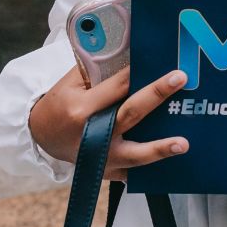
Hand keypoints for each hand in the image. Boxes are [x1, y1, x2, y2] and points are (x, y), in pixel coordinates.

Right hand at [28, 63, 189, 180]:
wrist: (42, 136)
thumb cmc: (60, 104)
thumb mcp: (70, 83)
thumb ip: (97, 71)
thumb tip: (129, 53)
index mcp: (81, 109)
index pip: (116, 86)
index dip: (137, 72)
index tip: (158, 59)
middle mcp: (93, 135)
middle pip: (130, 114)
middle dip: (156, 94)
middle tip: (180, 79)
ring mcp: (102, 157)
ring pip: (135, 153)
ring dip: (160, 148)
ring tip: (183, 143)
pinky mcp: (108, 171)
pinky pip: (132, 172)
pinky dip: (151, 170)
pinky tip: (173, 165)